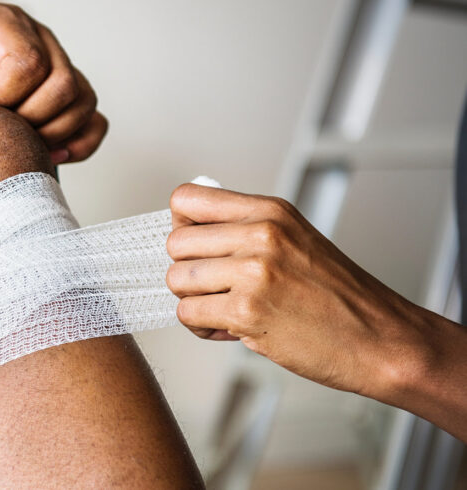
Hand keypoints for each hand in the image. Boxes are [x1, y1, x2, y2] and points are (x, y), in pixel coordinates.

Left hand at [0, 3, 106, 163]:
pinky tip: (46, 154)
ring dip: (54, 133)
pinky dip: (78, 143)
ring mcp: (55, 66)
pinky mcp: (62, 95)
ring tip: (16, 144)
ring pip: (83, 102)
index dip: (6, 95)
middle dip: (30, 119)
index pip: (29, 62)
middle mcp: (38, 40)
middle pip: (63, 85)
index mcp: (0, 24)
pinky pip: (93, 120)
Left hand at [164, 183, 441, 400]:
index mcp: (270, 211)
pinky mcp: (247, 311)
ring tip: (224, 312)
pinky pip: (188, 314)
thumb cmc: (337, 296)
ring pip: (176, 279)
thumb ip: (245, 229)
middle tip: (214, 289)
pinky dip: (202, 328)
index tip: (198, 248)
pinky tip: (231, 330)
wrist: (381, 339)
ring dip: (193, 302)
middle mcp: (261, 234)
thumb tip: (185, 230)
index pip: (187, 199)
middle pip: (175, 242)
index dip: (181, 226)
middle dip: (187, 271)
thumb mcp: (295, 239)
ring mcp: (254, 272)